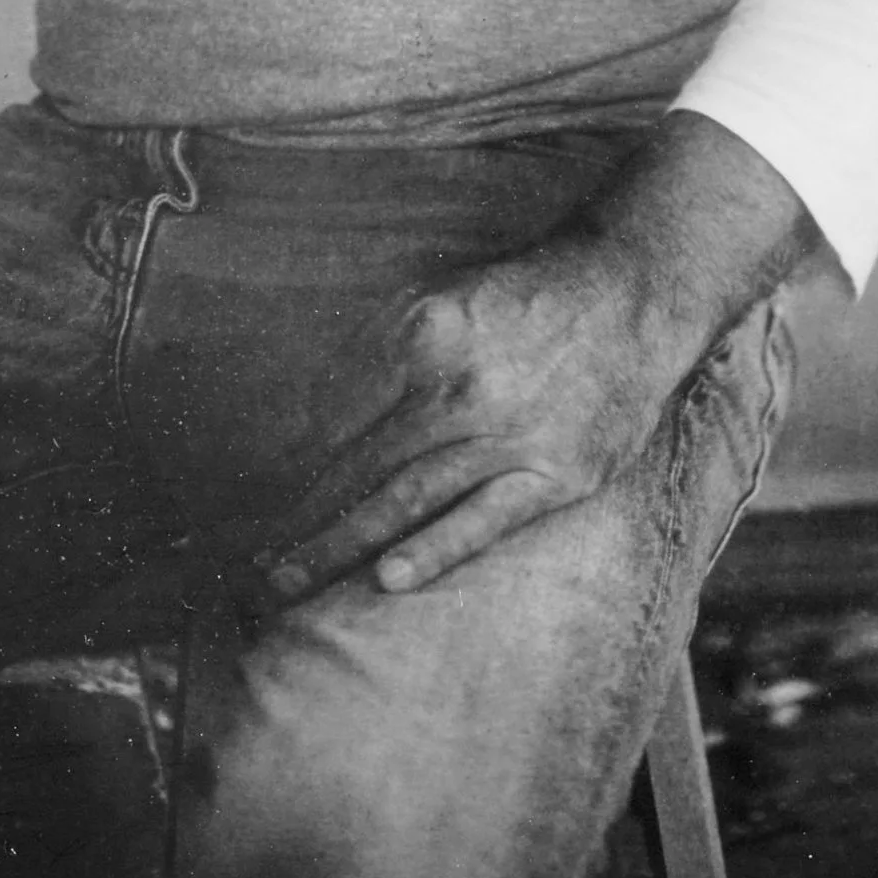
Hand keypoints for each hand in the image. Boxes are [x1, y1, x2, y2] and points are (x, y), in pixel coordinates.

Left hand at [243, 236, 691, 611]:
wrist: (633, 294)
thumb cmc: (523, 300)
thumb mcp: (440, 296)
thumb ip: (375, 349)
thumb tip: (301, 412)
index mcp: (423, 332)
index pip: (331, 411)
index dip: (281, 463)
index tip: (244, 502)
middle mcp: (459, 384)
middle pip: (356, 463)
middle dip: (295, 517)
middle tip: (247, 562)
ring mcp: (508, 433)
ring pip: (405, 499)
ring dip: (337, 546)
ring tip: (284, 583)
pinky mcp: (555, 474)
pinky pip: (484, 521)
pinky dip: (434, 551)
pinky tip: (388, 580)